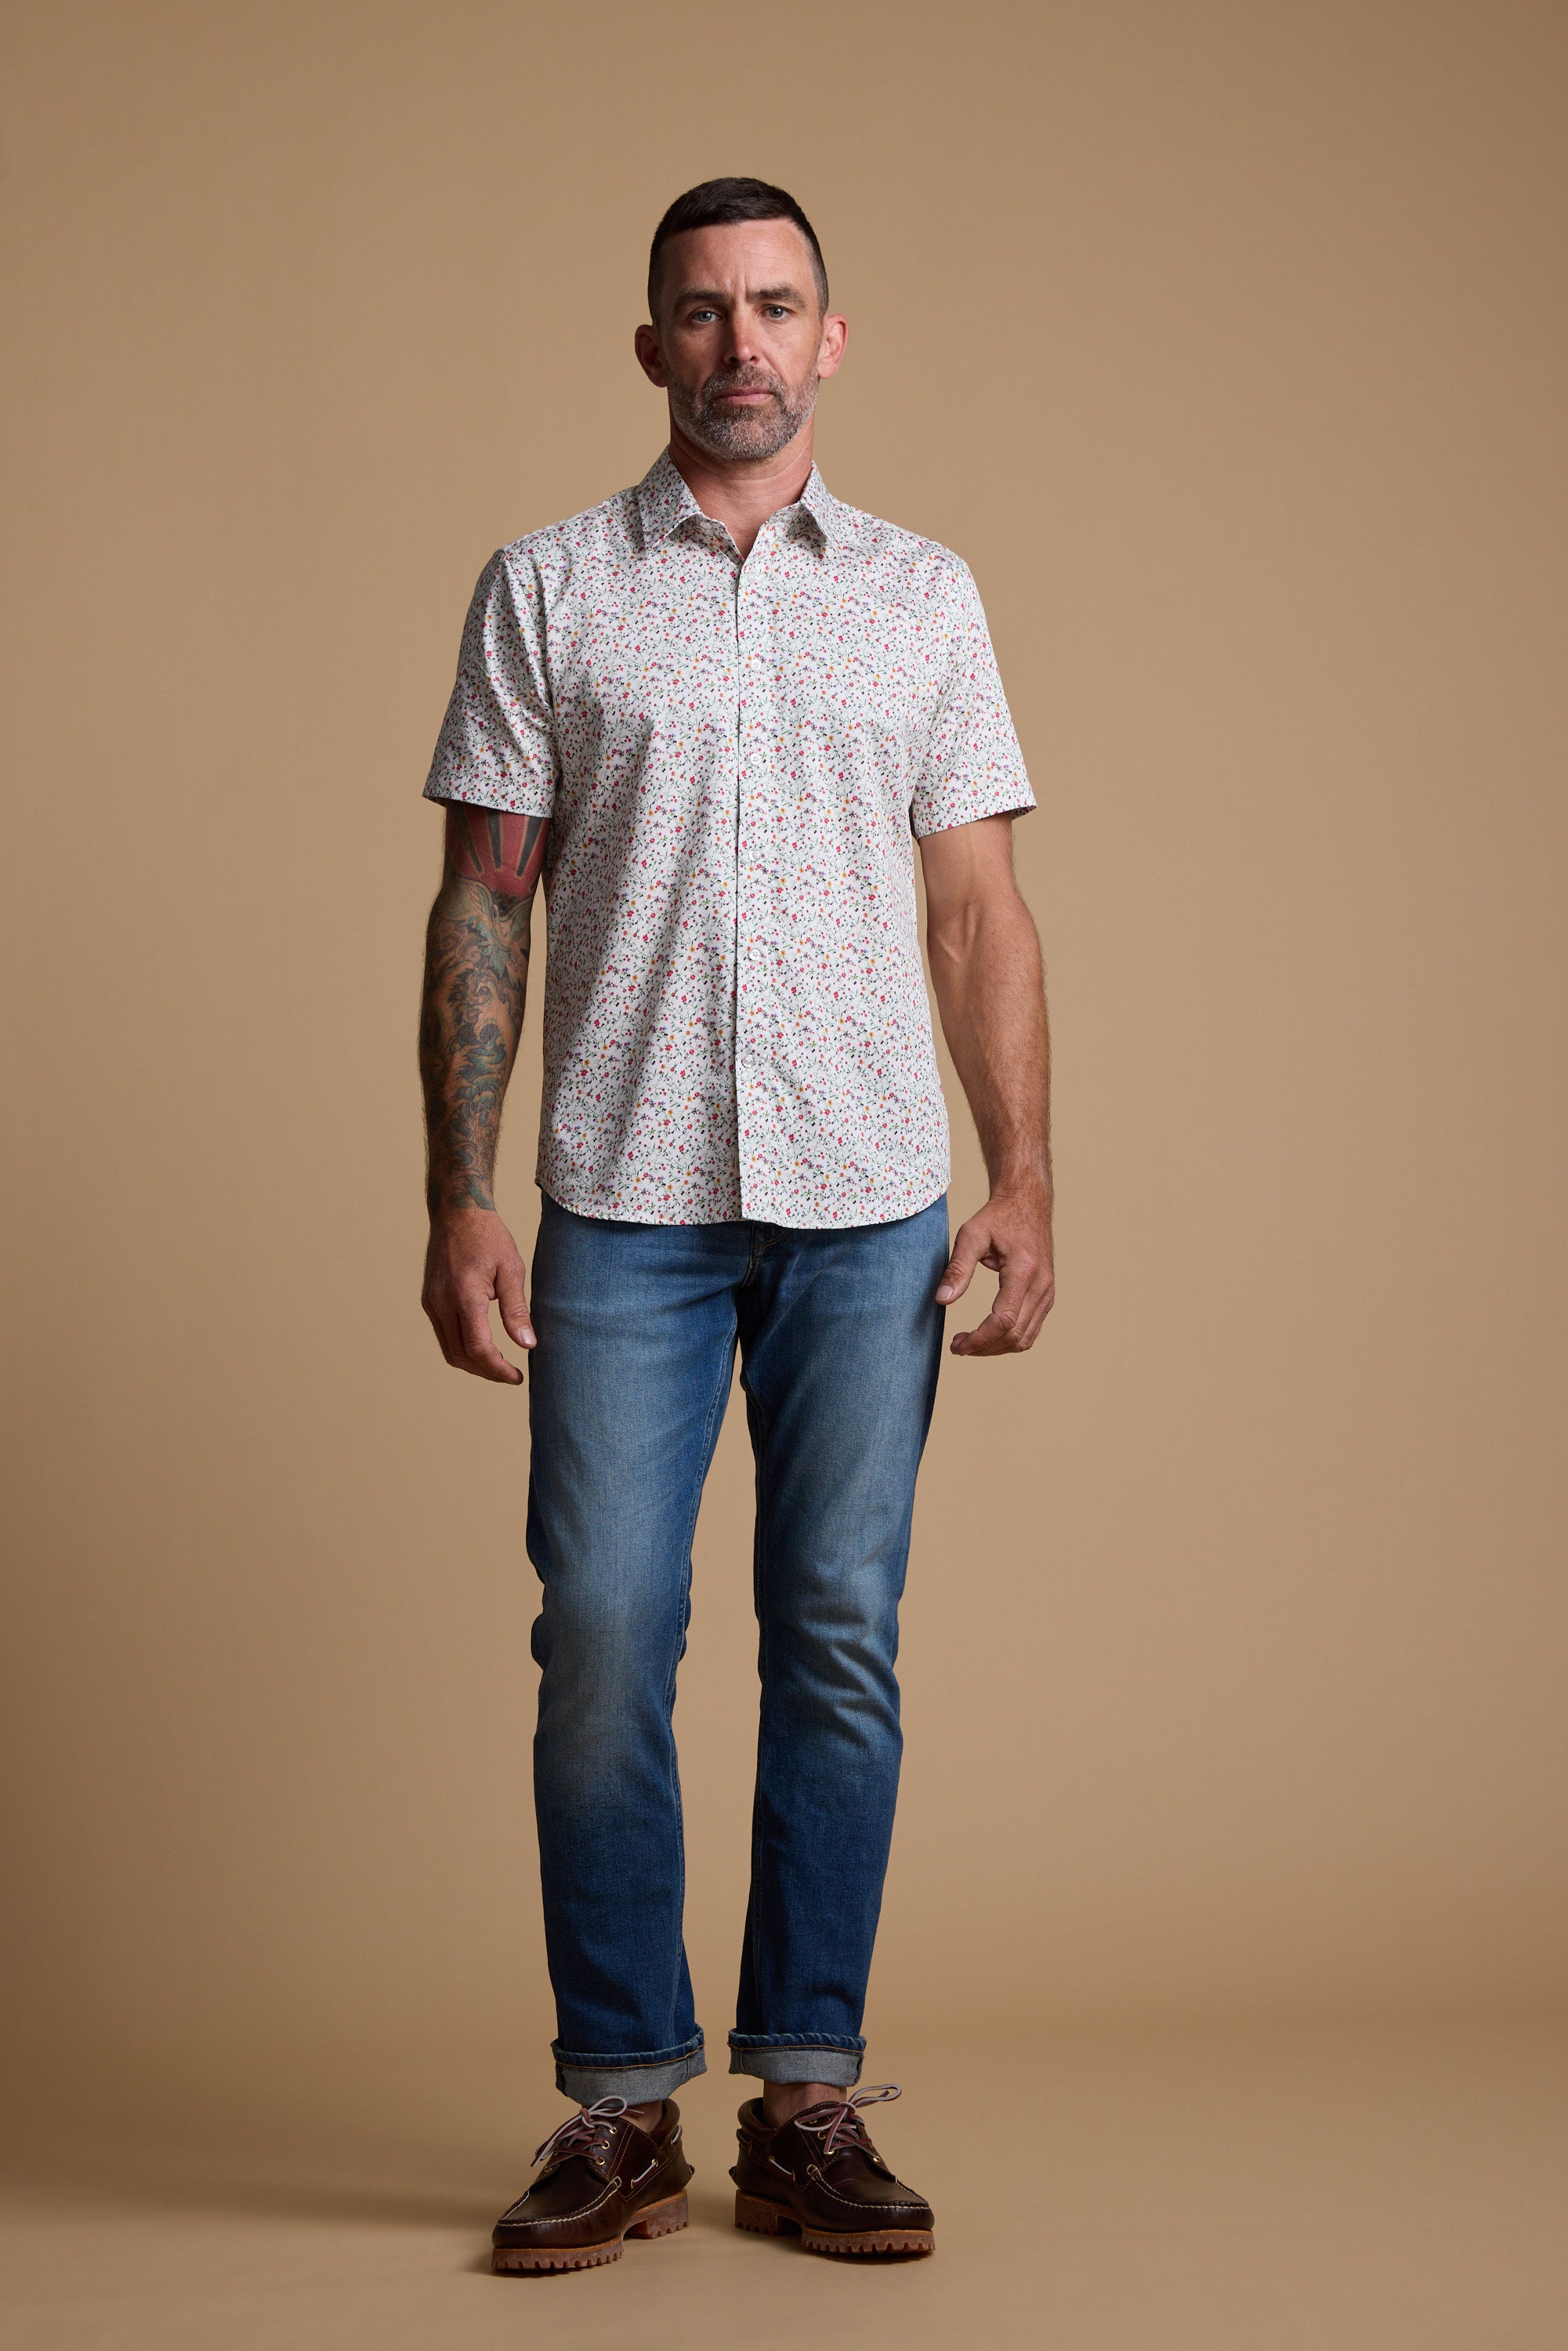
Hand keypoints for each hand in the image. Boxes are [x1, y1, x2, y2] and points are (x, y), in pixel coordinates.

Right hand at [422, 1207, 534, 1382]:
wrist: (457, 1212)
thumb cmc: (488, 1236)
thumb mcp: (512, 1269)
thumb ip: (517, 1309)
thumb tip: (527, 1344)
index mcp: (465, 1294)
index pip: (478, 1347)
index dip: (497, 1368)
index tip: (517, 1377)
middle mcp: (442, 1302)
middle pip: (461, 1355)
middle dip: (486, 1371)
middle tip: (511, 1375)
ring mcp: (431, 1302)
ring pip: (449, 1350)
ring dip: (473, 1364)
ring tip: (498, 1365)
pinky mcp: (429, 1300)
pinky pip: (443, 1335)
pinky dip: (462, 1348)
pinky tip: (482, 1346)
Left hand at [936, 1184, 1054, 1356]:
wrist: (1027, 1203)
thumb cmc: (998, 1217)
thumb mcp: (971, 1235)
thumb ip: (957, 1268)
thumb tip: (942, 1300)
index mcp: (1024, 1270)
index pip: (1004, 1320)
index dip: (979, 1339)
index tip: (956, 1345)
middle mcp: (1042, 1285)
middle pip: (1015, 1335)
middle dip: (984, 1347)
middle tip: (957, 1346)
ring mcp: (1048, 1292)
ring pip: (1025, 1338)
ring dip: (996, 1348)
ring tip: (970, 1343)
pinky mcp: (1047, 1296)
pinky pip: (1031, 1330)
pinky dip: (1009, 1340)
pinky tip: (988, 1335)